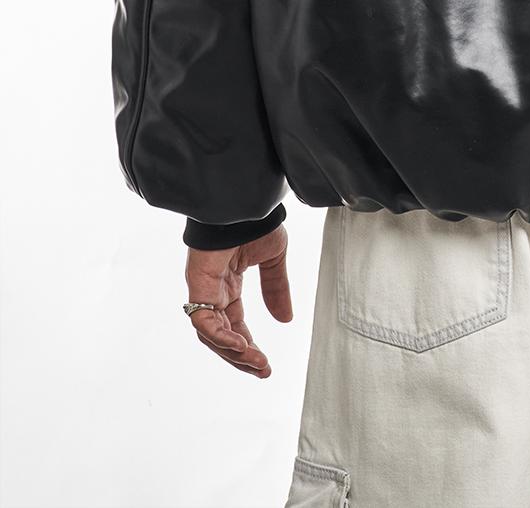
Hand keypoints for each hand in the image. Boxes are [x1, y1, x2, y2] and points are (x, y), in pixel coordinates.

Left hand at [184, 224, 291, 377]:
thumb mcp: (273, 260)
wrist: (244, 203)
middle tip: (262, 371)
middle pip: (220, 336)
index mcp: (228, 286)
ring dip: (233, 352)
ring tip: (256, 362)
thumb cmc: (255, 223)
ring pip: (210, 334)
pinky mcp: (198, 285)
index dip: (247, 346)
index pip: (233, 325)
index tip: (265, 364)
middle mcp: (213, 291)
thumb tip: (286, 320)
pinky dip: (220, 336)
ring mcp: (203, 289)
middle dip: (240, 357)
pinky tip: (241, 344)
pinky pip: (203, 321)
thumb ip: (277, 289)